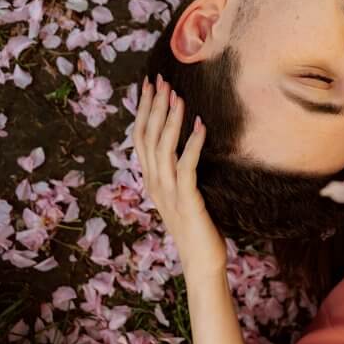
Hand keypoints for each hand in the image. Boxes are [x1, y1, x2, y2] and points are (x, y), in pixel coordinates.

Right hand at [134, 75, 226, 281]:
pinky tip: (201, 126)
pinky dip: (193, 144)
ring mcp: (168, 193)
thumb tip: (185, 146)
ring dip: (170, 120)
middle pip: (147, 138)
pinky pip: (187, 167)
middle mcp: (155, 184)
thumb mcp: (184, 194)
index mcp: (152, 180)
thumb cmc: (198, 227)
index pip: (141, 138)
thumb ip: (179, 172)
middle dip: (153, 107)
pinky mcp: (187, 201)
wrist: (201, 262)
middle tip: (160, 81)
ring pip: (162, 149)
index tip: (150, 85)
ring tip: (178, 97)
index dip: (144, 111)